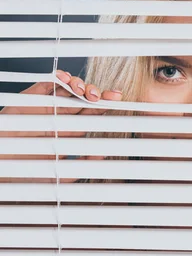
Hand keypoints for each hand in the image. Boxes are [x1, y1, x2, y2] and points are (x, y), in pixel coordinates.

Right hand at [0, 70, 122, 181]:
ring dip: (78, 84)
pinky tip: (65, 79)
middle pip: (82, 99)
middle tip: (104, 96)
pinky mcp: (28, 101)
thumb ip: (81, 167)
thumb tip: (102, 155)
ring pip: (66, 89)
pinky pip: (45, 85)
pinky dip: (56, 78)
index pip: (90, 114)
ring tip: (84, 90)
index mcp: (68, 132)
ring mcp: (44, 107)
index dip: (103, 106)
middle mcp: (58, 117)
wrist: (0, 170)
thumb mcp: (60, 176)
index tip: (117, 100)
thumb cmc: (26, 176)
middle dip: (95, 93)